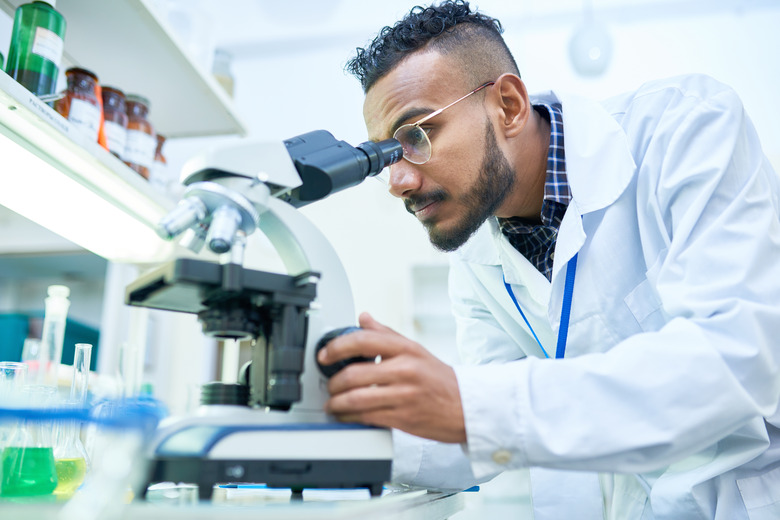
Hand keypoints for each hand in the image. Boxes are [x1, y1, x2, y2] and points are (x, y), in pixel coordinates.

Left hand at [318, 312, 465, 442]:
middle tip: (328, 384)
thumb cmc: (439, 379)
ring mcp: (404, 395)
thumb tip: (363, 318)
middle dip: (333, 382)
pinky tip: (344, 415)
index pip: (363, 340)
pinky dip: (348, 417)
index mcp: (406, 349)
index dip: (337, 347)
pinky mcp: (403, 418)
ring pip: (356, 399)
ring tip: (331, 403)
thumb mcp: (415, 350)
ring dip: (336, 403)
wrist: (466, 407)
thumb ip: (386, 334)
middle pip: (354, 374)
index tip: (324, 355)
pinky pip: (366, 417)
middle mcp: (405, 370)